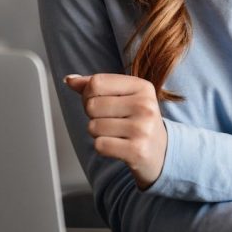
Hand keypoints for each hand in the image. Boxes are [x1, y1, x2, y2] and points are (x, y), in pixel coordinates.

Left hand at [65, 73, 166, 189]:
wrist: (161, 152)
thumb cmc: (137, 120)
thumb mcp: (123, 97)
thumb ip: (96, 86)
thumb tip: (70, 79)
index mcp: (142, 87)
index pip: (97, 82)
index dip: (88, 94)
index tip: (99, 102)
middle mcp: (145, 105)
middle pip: (92, 105)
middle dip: (93, 115)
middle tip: (111, 121)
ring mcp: (143, 128)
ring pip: (94, 126)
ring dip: (98, 133)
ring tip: (116, 134)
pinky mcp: (137, 150)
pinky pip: (100, 145)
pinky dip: (103, 147)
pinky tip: (118, 146)